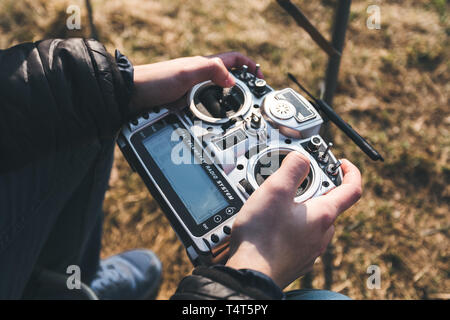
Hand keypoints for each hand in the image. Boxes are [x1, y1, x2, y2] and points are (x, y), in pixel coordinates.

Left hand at [129, 52, 262, 113]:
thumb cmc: (156, 81)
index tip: (259, 77)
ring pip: (219, 95)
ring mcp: (193, 90)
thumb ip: (211, 71)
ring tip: (239, 115)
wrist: (132, 95)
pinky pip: (206, 107)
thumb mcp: (186, 73)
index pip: (234, 60)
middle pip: (230, 78)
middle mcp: (200, 76)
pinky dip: (215, 113)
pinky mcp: (185, 103)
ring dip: (230, 102)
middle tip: (253, 100)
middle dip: (244, 87)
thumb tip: (233, 79)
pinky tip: (216, 121)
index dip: (249, 66)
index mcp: (204, 65)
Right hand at [226, 152, 361, 288]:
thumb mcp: (275, 191)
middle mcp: (321, 234)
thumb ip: (292, 168)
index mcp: (323, 214)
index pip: (352, 189)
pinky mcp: (297, 259)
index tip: (340, 162)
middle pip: (330, 204)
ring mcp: (310, 249)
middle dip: (316, 188)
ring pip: (314, 222)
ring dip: (303, 208)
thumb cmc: (262, 237)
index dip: (350, 171)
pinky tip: (273, 225)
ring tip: (279, 203)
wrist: (251, 274)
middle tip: (296, 181)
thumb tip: (302, 157)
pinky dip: (293, 225)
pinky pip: (301, 237)